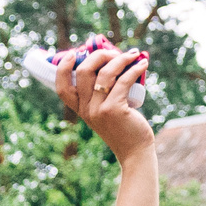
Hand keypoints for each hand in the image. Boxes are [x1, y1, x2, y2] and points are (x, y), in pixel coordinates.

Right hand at [53, 41, 154, 161]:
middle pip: (84, 71)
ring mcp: (99, 110)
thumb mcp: (104, 112)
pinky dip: (134, 69)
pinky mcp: (115, 110)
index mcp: (80, 110)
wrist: (135, 152)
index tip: (74, 53)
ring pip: (105, 73)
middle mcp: (86, 110)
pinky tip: (143, 64)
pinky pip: (123, 81)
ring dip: (120, 58)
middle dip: (99, 55)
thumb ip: (100, 94)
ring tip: (133, 55)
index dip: (63, 68)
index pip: (61, 87)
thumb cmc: (123, 128)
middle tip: (114, 52)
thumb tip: (110, 62)